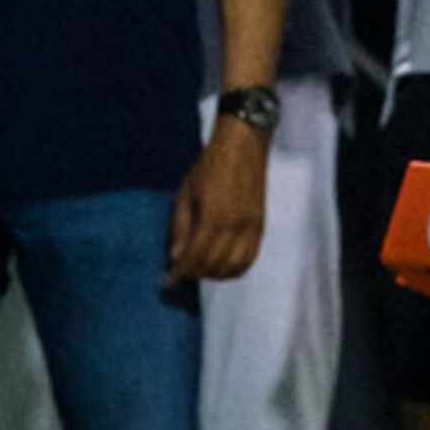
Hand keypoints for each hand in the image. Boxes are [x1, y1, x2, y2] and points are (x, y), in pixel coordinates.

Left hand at [167, 115, 268, 284]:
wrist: (243, 147)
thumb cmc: (209, 167)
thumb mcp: (185, 194)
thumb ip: (181, 228)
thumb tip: (176, 258)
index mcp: (214, 217)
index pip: (196, 256)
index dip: (180, 272)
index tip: (168, 282)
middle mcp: (236, 226)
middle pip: (214, 265)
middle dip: (195, 273)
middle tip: (181, 273)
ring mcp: (252, 227)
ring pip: (235, 267)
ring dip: (216, 274)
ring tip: (201, 270)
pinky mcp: (261, 226)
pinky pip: (250, 258)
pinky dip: (236, 268)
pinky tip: (222, 266)